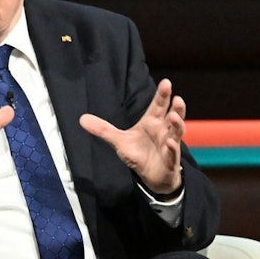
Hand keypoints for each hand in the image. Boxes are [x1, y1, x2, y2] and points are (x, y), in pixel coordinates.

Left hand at [78, 78, 184, 193]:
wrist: (151, 176)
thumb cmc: (139, 154)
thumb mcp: (119, 141)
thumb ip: (103, 129)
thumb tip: (82, 119)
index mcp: (152, 122)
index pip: (158, 105)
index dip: (162, 95)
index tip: (166, 82)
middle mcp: (163, 130)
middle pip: (173, 115)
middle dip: (176, 107)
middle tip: (177, 97)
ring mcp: (169, 144)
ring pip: (177, 132)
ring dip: (177, 124)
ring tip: (173, 116)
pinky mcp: (170, 160)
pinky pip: (173, 153)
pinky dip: (172, 147)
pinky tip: (170, 142)